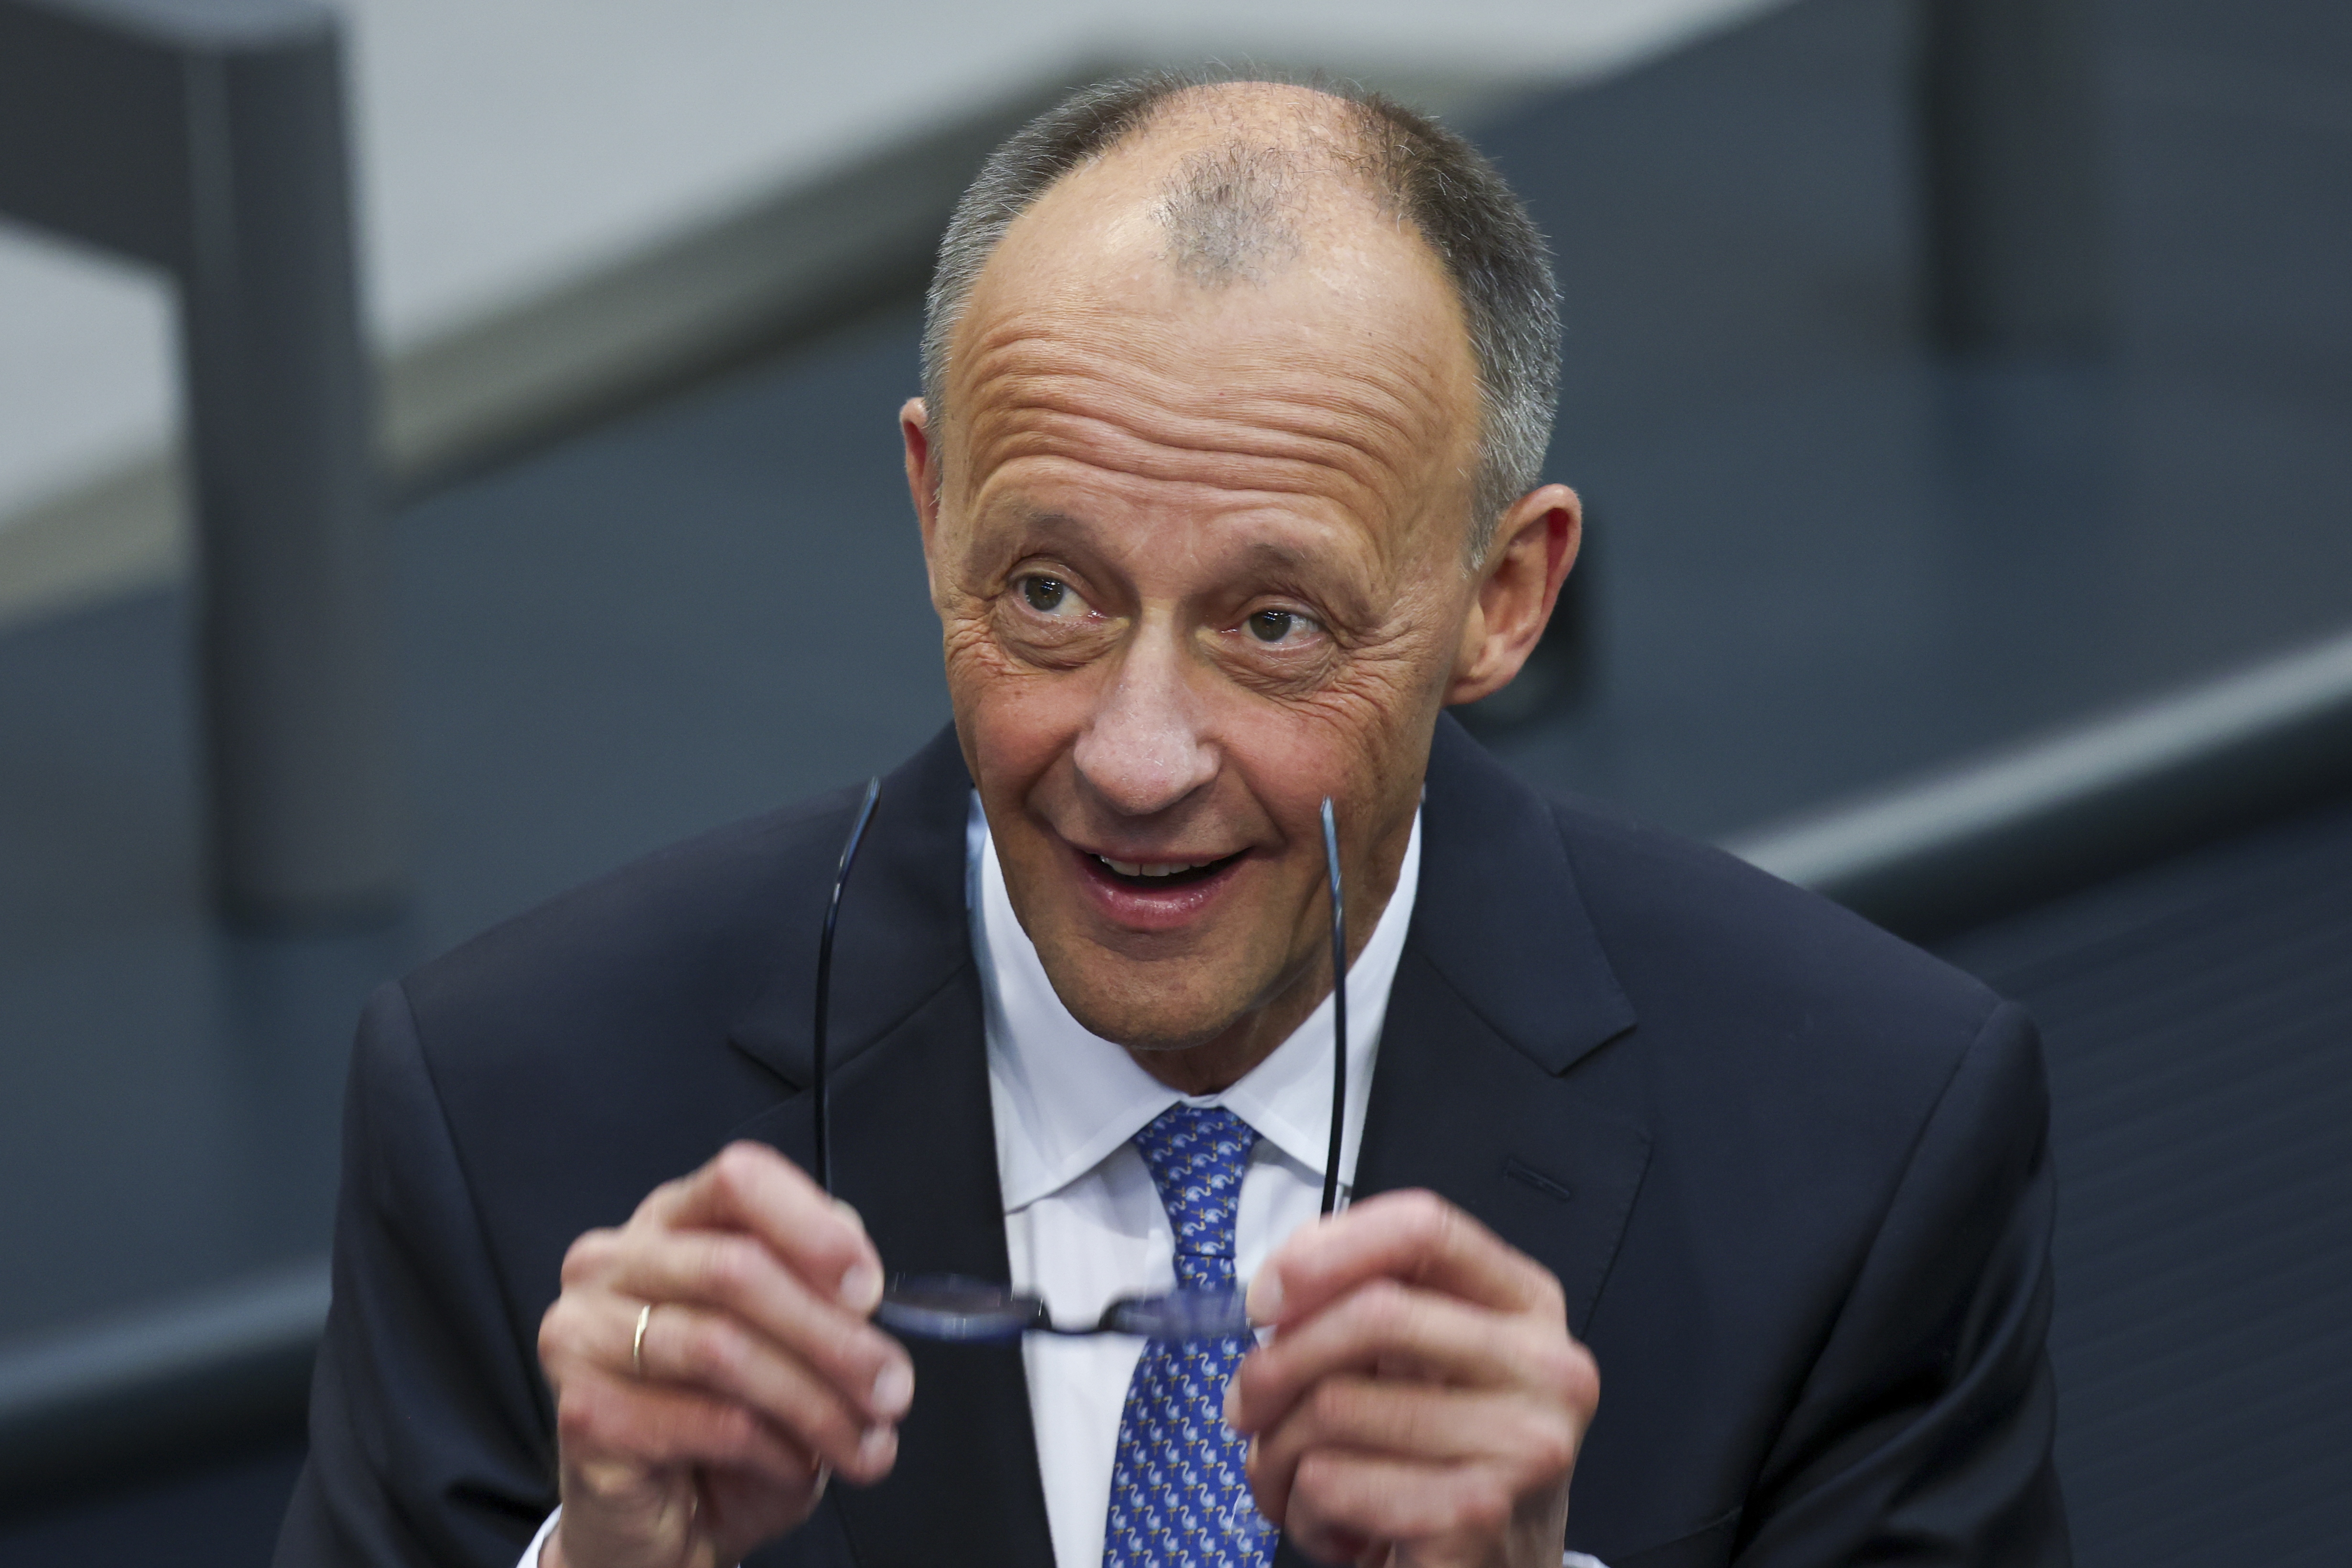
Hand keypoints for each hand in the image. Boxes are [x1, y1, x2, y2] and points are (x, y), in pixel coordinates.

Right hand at [536, 1142, 914, 1567]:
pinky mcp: (581, 1410)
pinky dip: (772, 1448)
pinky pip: (702, 1419)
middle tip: (893, 1390)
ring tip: (867, 1442)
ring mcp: (581, 1333)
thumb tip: (862, 1291)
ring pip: (721, 1346)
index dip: (811, 1227)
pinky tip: (798, 1467)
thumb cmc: (727, 1421)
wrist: (667, 1522)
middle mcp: (612, 1262)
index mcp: (670, 1221)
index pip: (737, 1181)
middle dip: (831, 1335)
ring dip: (814, 1401)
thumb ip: (818, 1292)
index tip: (869, 1289)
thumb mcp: (789, 1342)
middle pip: (735, 1268)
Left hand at [1226, 1190, 1597, 1567]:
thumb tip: (1277, 1297)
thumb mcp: (1417, 1367)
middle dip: (1279, 1361)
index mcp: (1525, 1306)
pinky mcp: (1479, 1514)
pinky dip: (1303, 1511)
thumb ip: (1364, 1307)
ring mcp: (1524, 1443)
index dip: (1327, 1251)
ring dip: (1278, 1453)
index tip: (1267, 1298)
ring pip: (1336, 1406)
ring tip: (1297, 1481)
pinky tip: (1338, 1528)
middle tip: (1245, 1405)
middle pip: (1375, 1312)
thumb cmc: (1441, 1467)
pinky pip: (1334, 1482)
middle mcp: (1545, 1367)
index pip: (1424, 1228)